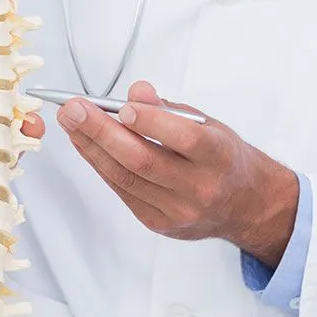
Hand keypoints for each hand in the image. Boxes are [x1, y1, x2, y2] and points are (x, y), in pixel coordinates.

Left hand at [57, 80, 298, 268]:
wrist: (245, 204)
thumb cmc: (224, 157)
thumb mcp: (208, 124)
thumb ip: (169, 109)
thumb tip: (136, 93)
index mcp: (219, 156)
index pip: (184, 139)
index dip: (151, 122)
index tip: (123, 106)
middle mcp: (200, 188)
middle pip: (143, 161)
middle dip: (102, 132)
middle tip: (74, 109)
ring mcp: (178, 211)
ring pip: (126, 178)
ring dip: (92, 148)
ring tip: (70, 122)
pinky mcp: (159, 224)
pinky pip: (123, 192)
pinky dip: (101, 166)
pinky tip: (87, 145)